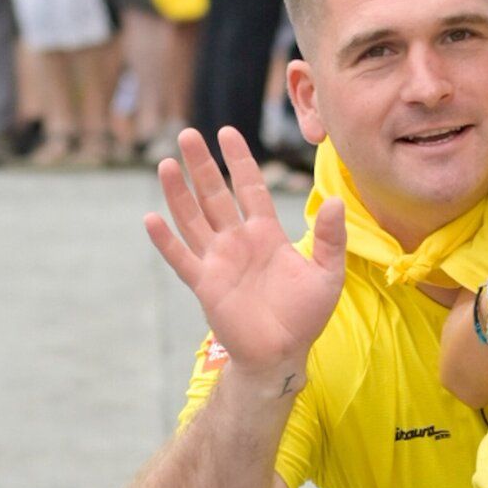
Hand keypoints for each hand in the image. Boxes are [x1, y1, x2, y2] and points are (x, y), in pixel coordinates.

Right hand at [144, 127, 345, 382]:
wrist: (282, 354)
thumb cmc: (305, 316)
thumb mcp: (326, 274)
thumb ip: (330, 239)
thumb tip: (335, 201)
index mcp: (266, 234)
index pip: (250, 188)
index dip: (240, 161)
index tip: (227, 133)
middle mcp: (238, 241)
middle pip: (215, 195)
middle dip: (202, 166)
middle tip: (188, 134)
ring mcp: (218, 261)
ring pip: (193, 219)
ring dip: (179, 193)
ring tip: (167, 164)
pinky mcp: (205, 284)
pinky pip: (182, 258)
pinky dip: (166, 241)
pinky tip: (152, 218)